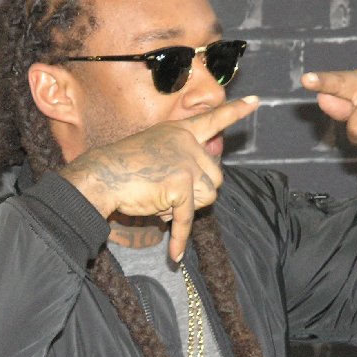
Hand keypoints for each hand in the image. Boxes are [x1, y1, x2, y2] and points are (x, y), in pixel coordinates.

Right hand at [60, 96, 260, 261]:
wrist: (100, 176)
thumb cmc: (120, 169)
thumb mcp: (155, 152)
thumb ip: (182, 160)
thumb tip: (210, 185)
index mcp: (180, 131)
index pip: (213, 119)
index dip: (235, 111)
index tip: (255, 100)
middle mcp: (187, 143)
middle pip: (216, 177)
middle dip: (198, 194)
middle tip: (168, 196)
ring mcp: (186, 162)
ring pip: (208, 198)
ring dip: (187, 209)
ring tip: (159, 203)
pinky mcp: (181, 185)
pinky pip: (187, 219)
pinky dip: (180, 238)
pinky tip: (175, 255)